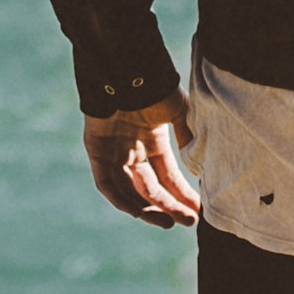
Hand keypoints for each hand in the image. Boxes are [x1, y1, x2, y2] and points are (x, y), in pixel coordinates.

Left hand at [85, 95, 202, 228]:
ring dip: (147, 208)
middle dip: (168, 206)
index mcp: (152, 140)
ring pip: (128, 190)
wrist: (129, 71)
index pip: (167, 176)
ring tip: (166, 222)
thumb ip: (188, 138)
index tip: (196, 211)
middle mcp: (132, 149)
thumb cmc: (156, 88)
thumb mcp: (180, 113)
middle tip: (185, 222)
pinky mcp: (95, 150)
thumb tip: (198, 166)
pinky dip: (120, 199)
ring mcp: (113, 151)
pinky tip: (139, 212)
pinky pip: (106, 182)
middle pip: (150, 187)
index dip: (180, 194)